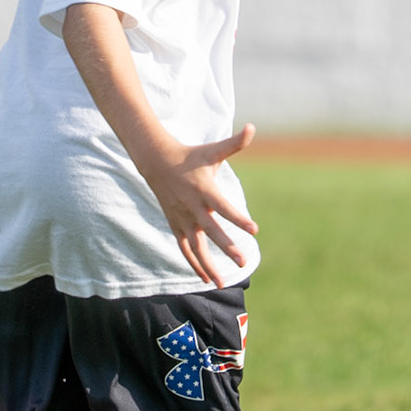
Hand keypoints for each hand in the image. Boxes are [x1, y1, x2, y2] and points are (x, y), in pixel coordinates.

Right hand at [129, 123, 258, 288]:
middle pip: (212, 231)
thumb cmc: (191, 156)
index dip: (239, 218)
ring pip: (195, 247)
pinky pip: (185, 249)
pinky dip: (194, 264)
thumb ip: (235, 143)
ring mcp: (183, 219)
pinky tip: (206, 278)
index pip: (224, 207)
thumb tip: (253, 128)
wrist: (157, 162)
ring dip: (208, 265)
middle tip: (243, 262)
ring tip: (222, 282)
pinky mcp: (176, 225)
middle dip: (227, 247)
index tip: (254, 229)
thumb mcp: (213, 150)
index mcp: (205, 190)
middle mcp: (194, 207)